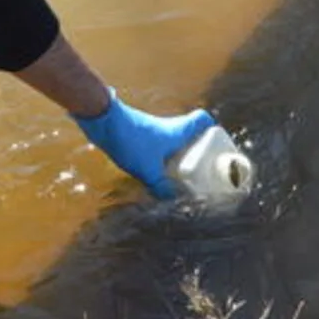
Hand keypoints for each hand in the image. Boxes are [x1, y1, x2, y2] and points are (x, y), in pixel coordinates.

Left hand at [73, 90, 214, 197]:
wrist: (103, 121)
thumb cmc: (131, 140)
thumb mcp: (148, 169)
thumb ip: (160, 186)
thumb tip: (172, 199)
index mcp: (178, 130)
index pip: (202, 119)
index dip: (211, 128)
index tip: (215, 143)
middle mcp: (169, 127)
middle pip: (190, 132)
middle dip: (196, 149)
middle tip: (199, 167)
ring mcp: (153, 129)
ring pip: (172, 139)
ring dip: (177, 153)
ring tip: (178, 172)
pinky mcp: (139, 133)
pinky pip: (157, 144)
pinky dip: (161, 155)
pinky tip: (155, 170)